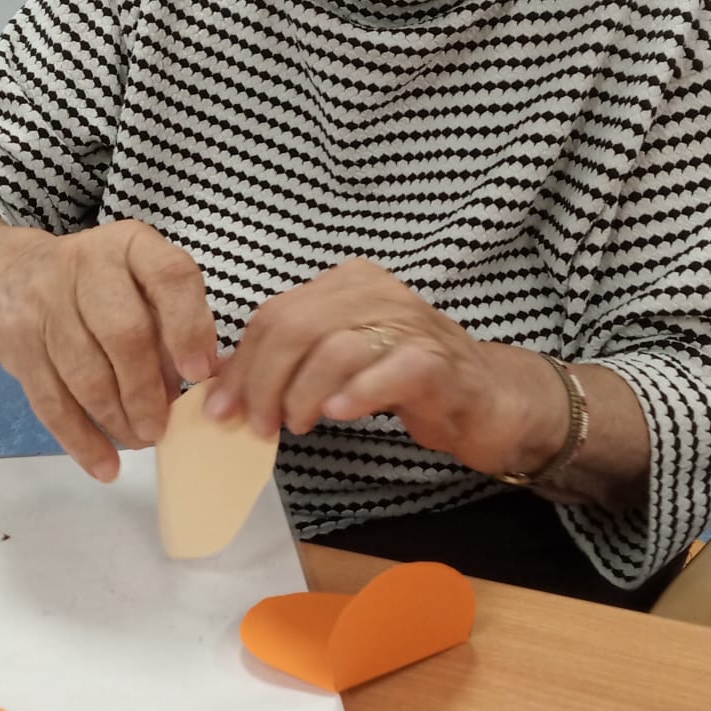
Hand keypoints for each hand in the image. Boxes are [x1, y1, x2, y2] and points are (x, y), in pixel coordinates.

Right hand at [0, 220, 218, 480]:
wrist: (3, 274)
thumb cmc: (94, 285)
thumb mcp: (136, 280)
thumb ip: (174, 321)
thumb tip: (210, 379)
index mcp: (130, 246)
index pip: (169, 276)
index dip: (188, 326)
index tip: (198, 372)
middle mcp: (86, 265)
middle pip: (124, 333)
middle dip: (148, 390)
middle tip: (163, 426)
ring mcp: (45, 304)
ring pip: (87, 374)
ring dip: (118, 419)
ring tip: (140, 440)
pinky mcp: (16, 344)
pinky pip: (52, 402)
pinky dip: (82, 441)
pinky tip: (105, 466)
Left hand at [202, 259, 567, 476]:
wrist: (488, 399)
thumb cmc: (406, 380)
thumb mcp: (340, 362)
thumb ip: (290, 363)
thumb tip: (223, 387)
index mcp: (349, 284)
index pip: (275, 315)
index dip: (241, 364)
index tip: (221, 407)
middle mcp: (379, 293)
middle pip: (296, 328)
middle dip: (263, 381)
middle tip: (257, 425)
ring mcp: (412, 324)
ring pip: (334, 349)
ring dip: (302, 395)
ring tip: (295, 426)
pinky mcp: (438, 362)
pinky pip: (390, 371)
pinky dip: (357, 394)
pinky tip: (338, 416)